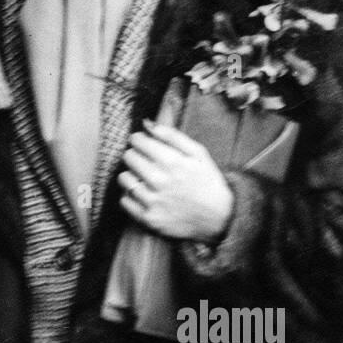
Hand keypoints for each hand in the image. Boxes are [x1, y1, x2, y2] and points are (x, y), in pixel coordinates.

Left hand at [118, 120, 233, 242]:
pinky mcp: (149, 219)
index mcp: (172, 161)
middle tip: (145, 161)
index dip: (139, 139)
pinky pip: (124, 201)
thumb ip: (172, 135)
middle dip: (135, 155)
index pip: (137, 141)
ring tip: (144, 179)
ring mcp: (153, 201)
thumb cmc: (207, 182)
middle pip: (128, 157)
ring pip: (124, 178)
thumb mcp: (198, 153)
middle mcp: (160, 181)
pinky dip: (130, 196)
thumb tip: (147, 123)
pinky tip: (143, 195)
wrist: (219, 218)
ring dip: (131, 176)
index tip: (144, 143)